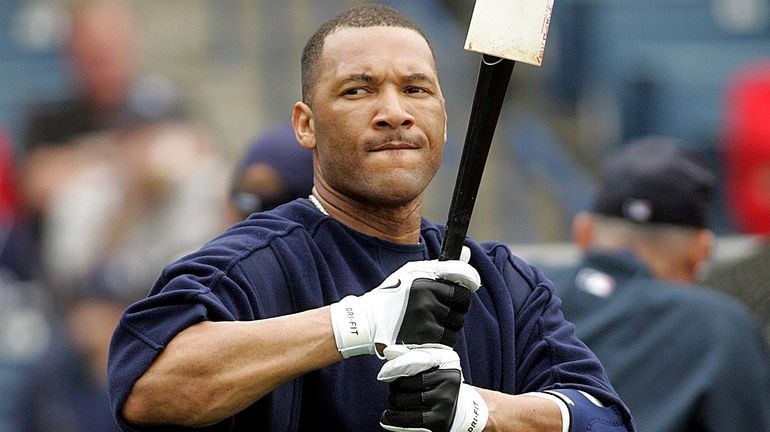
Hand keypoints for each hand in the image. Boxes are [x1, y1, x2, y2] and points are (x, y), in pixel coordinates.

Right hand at [330, 251, 479, 357]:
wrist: (367, 321)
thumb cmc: (394, 294)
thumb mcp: (413, 273)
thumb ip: (442, 266)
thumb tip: (467, 251)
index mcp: (424, 282)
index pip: (462, 285)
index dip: (468, 287)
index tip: (468, 289)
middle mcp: (425, 301)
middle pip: (463, 305)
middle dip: (457, 307)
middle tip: (443, 307)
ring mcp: (424, 322)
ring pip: (457, 324)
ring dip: (450, 324)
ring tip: (431, 320)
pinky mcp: (423, 341)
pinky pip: (448, 341)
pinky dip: (442, 338)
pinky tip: (428, 333)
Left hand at [377, 344, 487, 431]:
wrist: (460, 410)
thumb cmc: (439, 384)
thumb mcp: (433, 365)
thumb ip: (412, 355)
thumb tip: (388, 351)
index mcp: (447, 363)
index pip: (415, 362)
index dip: (395, 367)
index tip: (384, 374)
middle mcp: (449, 382)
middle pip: (404, 383)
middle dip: (394, 387)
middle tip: (397, 389)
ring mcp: (445, 402)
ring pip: (403, 401)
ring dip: (393, 402)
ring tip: (396, 401)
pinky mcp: (439, 421)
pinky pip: (408, 420)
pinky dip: (393, 418)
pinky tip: (388, 416)